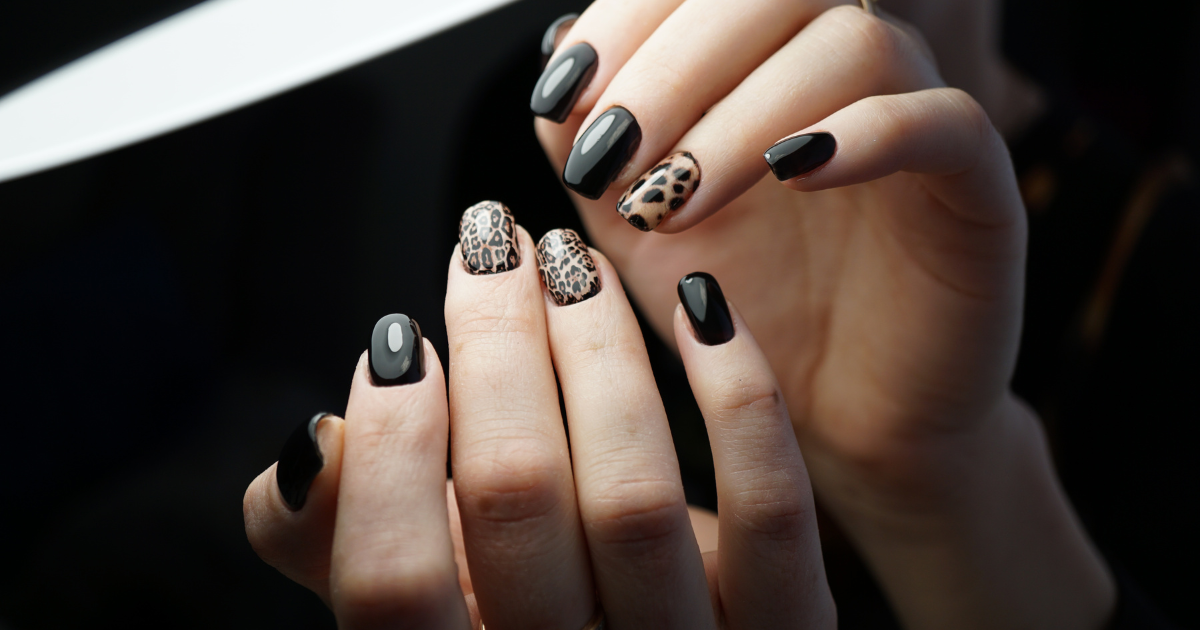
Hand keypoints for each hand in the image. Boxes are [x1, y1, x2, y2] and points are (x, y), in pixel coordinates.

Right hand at [243, 202, 835, 628]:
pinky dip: (737, 397)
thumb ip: (339, 539)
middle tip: (488, 245)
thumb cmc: (520, 619)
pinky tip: (700, 306)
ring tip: (569, 263)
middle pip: (516, 500)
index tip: (397, 341)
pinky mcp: (782, 629)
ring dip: (596, 352)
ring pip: (633, 497)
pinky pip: (770, 510)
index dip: (385, 453)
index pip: (393, 583)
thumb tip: (322, 437)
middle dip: (495, 349)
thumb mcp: (423, 595)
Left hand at [533, 2, 1111, 627]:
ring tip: (674, 201)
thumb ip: (592, 146)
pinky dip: (860, 135)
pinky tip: (789, 176)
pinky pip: (941, 120)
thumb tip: (555, 54)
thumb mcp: (636, 229)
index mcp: (759, 61)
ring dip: (743, 117)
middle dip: (673, 64)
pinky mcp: (973, 183)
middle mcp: (837, 69)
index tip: (560, 99)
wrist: (831, 415)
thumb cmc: (738, 310)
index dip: (625, 21)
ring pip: (851, 45)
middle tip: (612, 148)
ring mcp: (914, 114)